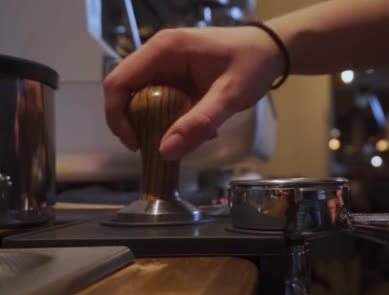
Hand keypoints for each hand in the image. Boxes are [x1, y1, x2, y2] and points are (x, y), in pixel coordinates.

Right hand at [103, 26, 282, 157]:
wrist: (271, 51)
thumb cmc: (252, 64)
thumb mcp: (229, 95)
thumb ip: (198, 122)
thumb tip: (165, 151)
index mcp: (164, 50)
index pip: (118, 82)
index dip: (117, 116)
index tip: (135, 144)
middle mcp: (159, 56)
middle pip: (127, 94)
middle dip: (139, 125)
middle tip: (162, 147)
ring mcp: (167, 67)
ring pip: (144, 102)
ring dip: (159, 125)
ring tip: (189, 137)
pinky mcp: (177, 78)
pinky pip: (163, 103)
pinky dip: (175, 121)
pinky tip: (201, 128)